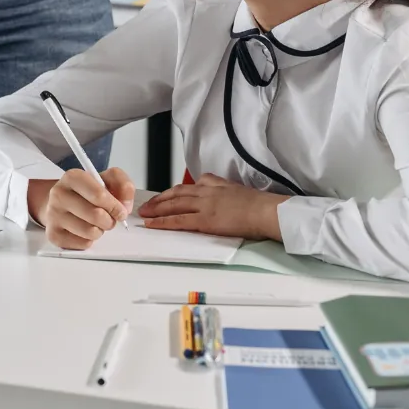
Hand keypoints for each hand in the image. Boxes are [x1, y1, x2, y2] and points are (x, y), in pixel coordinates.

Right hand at [29, 167, 134, 249]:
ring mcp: (53, 215)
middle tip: (109, 218)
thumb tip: (125, 206)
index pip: (98, 195)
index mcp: (73, 177)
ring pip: (90, 232)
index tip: (121, 211)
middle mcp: (59, 194)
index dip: (115, 206)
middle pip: (96, 215)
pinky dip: (90, 240)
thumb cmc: (87, 192)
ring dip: (100, 230)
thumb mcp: (107, 180)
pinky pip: (83, 244)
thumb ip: (123, 185)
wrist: (61, 202)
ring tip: (96, 223)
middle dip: (110, 220)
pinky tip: (85, 231)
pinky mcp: (53, 234)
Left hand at [139, 173, 284, 241]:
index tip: (162, 196)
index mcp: (213, 183)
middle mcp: (205, 191)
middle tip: (146, 206)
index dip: (171, 193)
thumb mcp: (235, 187)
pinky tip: (153, 224)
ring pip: (173, 206)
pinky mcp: (204, 220)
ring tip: (144, 214)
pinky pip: (178, 221)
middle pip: (176, 194)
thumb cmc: (256, 204)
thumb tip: (210, 187)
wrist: (264, 210)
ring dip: (156, 210)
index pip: (187, 187)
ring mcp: (203, 205)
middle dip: (159, 200)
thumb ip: (220, 186)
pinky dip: (163, 222)